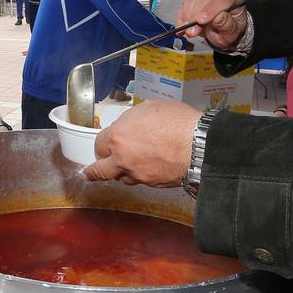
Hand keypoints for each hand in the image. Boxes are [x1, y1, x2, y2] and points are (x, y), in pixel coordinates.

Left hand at [84, 100, 200, 186]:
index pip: (99, 144)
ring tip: (125, 168)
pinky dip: (140, 176)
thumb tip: (130, 125)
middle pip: (99, 171)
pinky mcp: (152, 184)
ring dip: (121, 173)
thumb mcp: (150, 108)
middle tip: (93, 171)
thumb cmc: (177, 122)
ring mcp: (137, 174)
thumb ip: (133, 119)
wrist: (199, 145)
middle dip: (95, 170)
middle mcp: (122, 159)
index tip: (105, 144)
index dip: (103, 144)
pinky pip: (140, 181)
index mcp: (118, 136)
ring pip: (120, 178)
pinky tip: (148, 168)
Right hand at [178, 0, 248, 50]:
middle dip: (196, 13)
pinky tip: (182, 25)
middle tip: (191, 31)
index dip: (210, 9)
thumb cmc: (229, 31)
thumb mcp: (231, 33)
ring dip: (187, 13)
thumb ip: (226, 25)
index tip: (200, 21)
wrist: (222, 30)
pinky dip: (182, 13)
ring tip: (186, 29)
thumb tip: (218, 17)